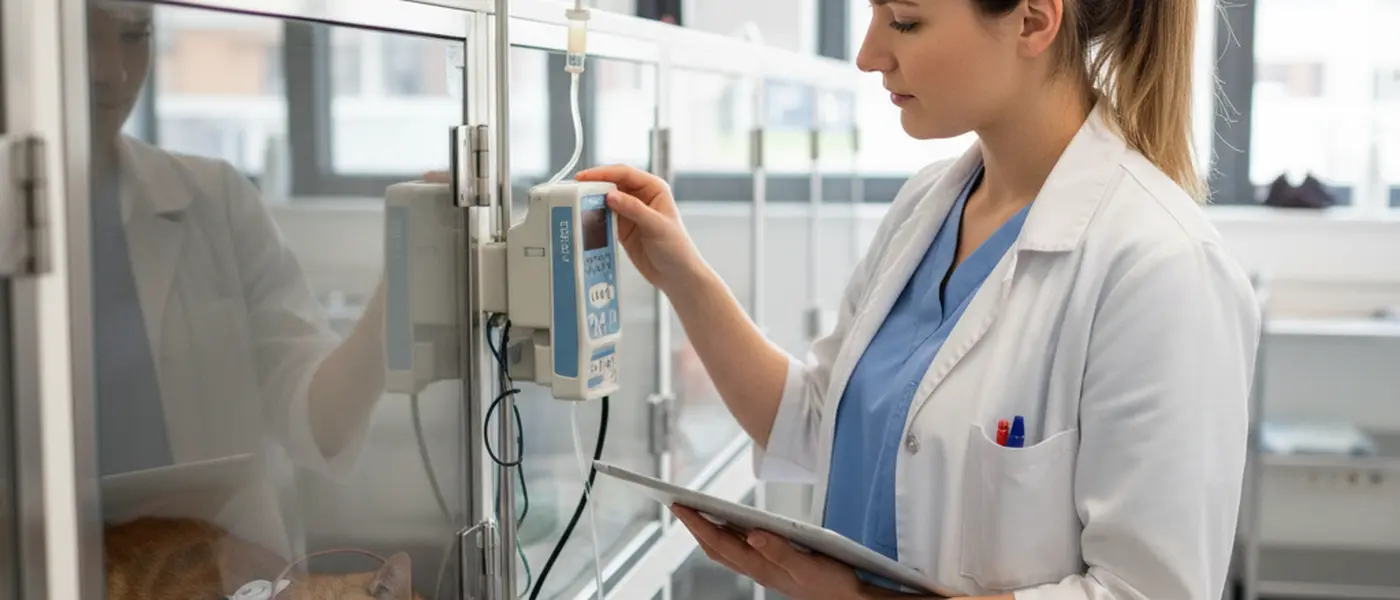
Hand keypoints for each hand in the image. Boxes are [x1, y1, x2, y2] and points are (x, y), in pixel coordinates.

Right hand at [575, 166, 705, 294]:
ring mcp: (630, 212)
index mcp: (654, 189)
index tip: (585, 177)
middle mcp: (641, 197)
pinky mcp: (622, 228)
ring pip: (606, 201)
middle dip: (595, 186)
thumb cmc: (677, 248)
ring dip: (592, 202)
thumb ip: (633, 209)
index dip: (604, 173)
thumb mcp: (656, 226)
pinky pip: (604, 217)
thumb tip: (610, 195)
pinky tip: (585, 219)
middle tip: (576, 190)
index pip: (625, 174)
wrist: (676, 275)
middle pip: (612, 184)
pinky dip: (594, 217)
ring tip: (576, 203)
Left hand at [671, 505, 871, 599]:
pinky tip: (728, 525)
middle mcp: (758, 569)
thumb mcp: (810, 565)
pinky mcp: (772, 567)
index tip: (679, 505)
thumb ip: (782, 551)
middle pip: (715, 547)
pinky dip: (726, 535)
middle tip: (678, 504)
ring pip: (725, 550)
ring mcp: (763, 570)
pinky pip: (739, 551)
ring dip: (707, 531)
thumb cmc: (833, 583)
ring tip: (695, 511)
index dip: (697, 523)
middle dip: (695, 526)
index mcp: (762, 567)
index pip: (720, 542)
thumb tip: (752, 533)